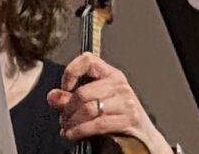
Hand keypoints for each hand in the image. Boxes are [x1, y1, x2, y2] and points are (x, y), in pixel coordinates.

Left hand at [49, 51, 167, 150]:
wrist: (145, 138)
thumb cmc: (118, 117)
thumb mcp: (95, 101)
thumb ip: (72, 97)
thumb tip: (53, 96)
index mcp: (111, 74)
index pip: (87, 59)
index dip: (71, 71)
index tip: (64, 87)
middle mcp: (119, 84)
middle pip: (83, 92)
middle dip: (67, 108)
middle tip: (62, 118)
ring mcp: (126, 102)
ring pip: (88, 109)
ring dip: (72, 121)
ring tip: (67, 127)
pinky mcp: (129, 119)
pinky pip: (97, 124)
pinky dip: (80, 131)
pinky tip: (73, 134)